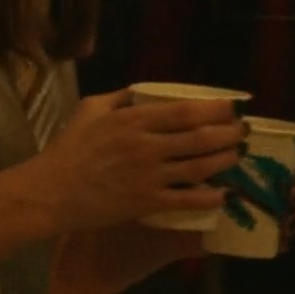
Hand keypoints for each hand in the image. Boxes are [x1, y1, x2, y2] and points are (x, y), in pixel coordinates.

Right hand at [37, 93, 244, 231]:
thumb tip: (149, 90)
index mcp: (134, 119)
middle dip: (229, 133)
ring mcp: (148, 176)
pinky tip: (223, 194)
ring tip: (238, 155)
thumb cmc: (69, 148)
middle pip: (200, 138)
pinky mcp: (146, 203)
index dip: (216, 109)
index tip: (233, 107)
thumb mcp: (91, 108)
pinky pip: (187, 200)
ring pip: (200, 167)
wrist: (50, 192)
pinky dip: (210, 197)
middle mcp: (146, 146)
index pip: (186, 110)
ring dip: (226, 160)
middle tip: (243, 131)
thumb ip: (122, 97)